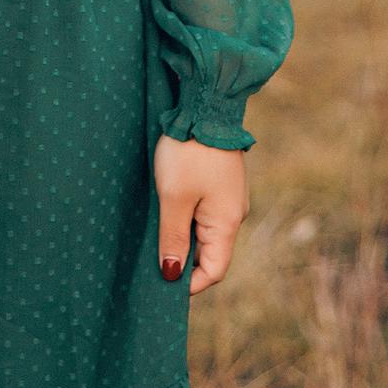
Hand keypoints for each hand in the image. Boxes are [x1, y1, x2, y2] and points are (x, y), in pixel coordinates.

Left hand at [153, 132, 248, 295]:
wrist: (207, 104)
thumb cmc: (189, 152)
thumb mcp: (174, 197)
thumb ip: (173, 237)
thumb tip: (172, 275)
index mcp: (227, 223)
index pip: (214, 270)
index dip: (190, 283)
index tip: (162, 283)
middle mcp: (234, 214)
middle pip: (210, 253)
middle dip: (184, 261)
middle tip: (153, 259)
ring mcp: (229, 197)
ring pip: (206, 231)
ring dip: (183, 237)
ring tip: (156, 233)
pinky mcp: (220, 182)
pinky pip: (205, 211)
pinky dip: (187, 218)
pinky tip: (168, 209)